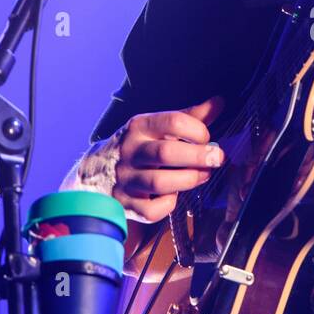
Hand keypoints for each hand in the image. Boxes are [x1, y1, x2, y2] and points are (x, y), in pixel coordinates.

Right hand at [111, 95, 225, 222]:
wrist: (95, 172)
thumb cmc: (137, 147)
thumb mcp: (156, 127)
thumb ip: (188, 117)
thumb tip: (218, 103)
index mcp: (139, 127)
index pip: (172, 122)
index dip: (197, 130)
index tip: (206, 138)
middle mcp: (130, 151)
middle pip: (166, 153)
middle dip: (198, 156)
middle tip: (216, 158)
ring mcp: (125, 178)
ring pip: (159, 182)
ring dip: (189, 179)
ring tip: (203, 175)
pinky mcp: (125, 203)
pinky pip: (150, 210)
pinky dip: (167, 205)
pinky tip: (173, 196)